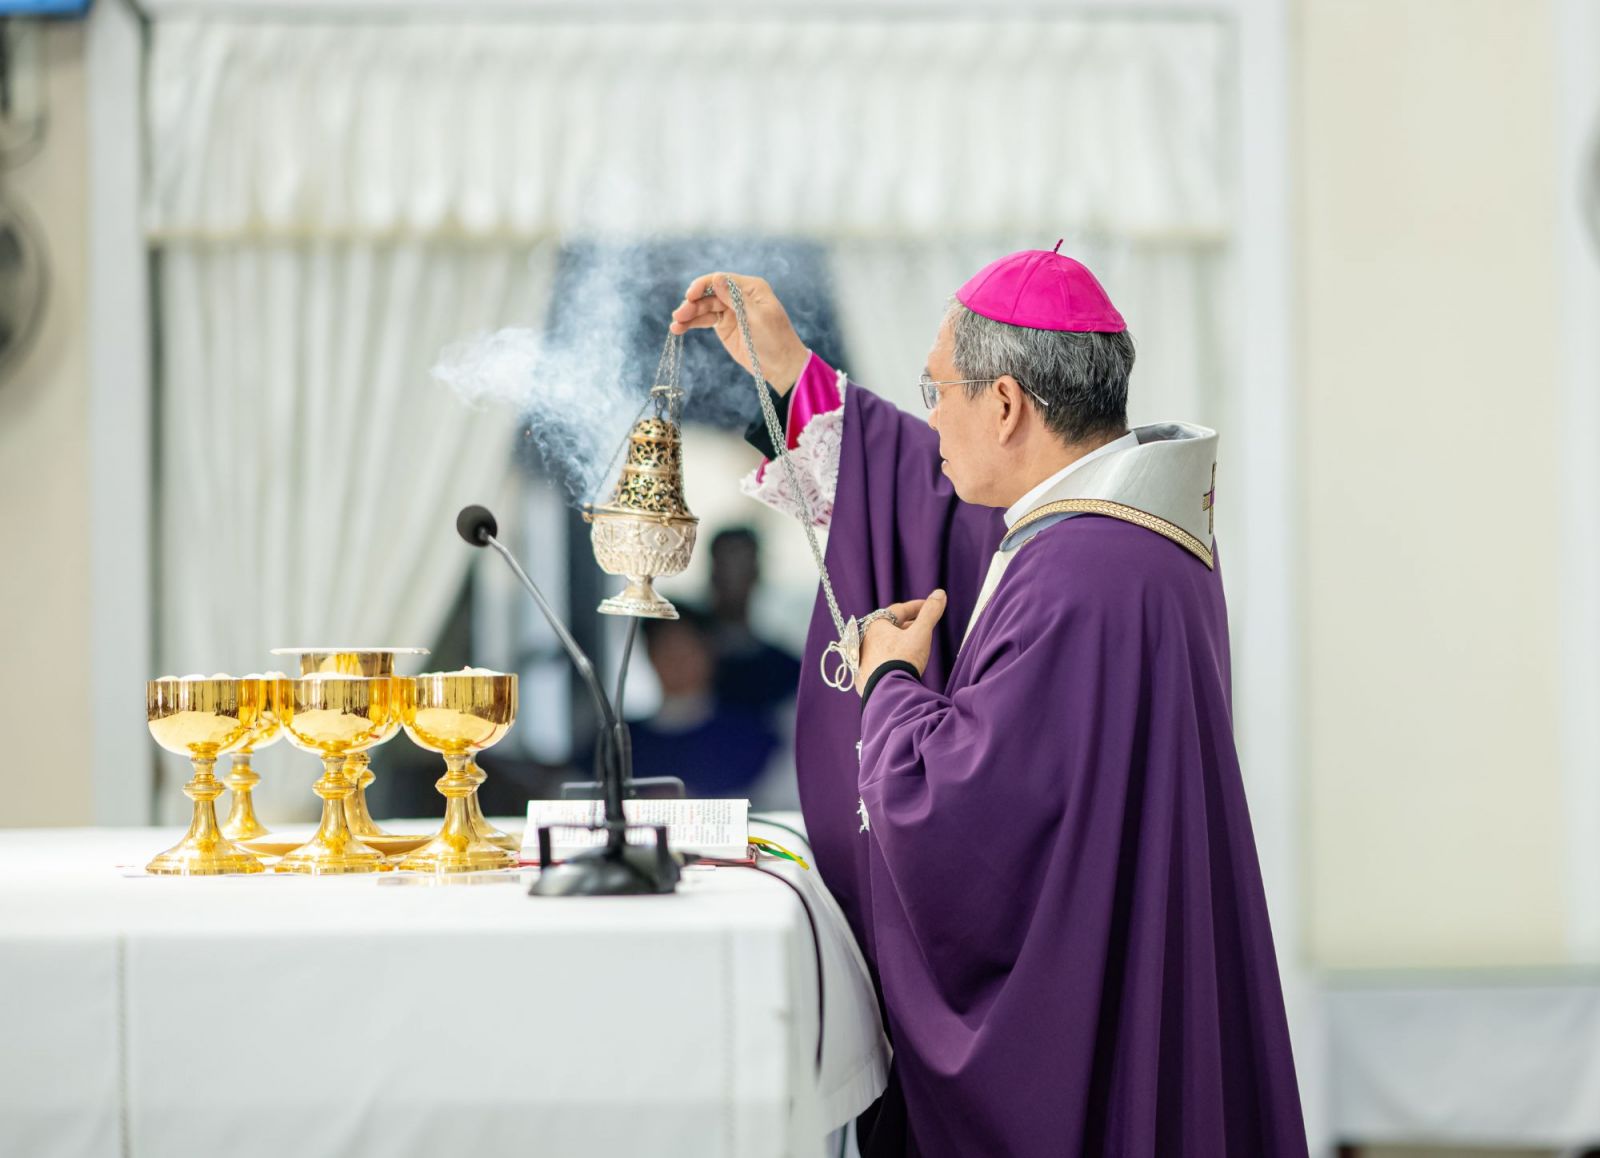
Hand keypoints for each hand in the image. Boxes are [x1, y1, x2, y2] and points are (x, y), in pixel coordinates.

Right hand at [669, 272, 810, 393]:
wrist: (781, 366)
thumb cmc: (775, 340)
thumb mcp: (756, 318)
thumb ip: (735, 298)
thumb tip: (716, 278)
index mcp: (750, 288)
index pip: (721, 280)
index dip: (702, 285)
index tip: (689, 296)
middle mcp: (739, 296)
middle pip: (709, 293)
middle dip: (693, 303)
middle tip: (679, 315)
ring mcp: (730, 310)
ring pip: (704, 307)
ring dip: (689, 314)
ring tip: (675, 326)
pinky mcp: (724, 325)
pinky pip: (705, 320)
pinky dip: (692, 323)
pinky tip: (679, 328)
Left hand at [855, 590, 947, 694]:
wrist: (888, 692)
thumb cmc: (903, 659)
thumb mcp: (920, 633)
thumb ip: (930, 613)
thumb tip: (940, 593)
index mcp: (875, 625)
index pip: (898, 610)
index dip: (916, 607)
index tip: (929, 606)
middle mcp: (863, 639)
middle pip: (889, 628)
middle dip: (907, 625)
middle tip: (922, 626)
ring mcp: (860, 659)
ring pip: (882, 645)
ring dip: (897, 642)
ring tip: (913, 645)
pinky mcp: (861, 676)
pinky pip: (877, 662)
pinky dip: (889, 659)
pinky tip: (898, 663)